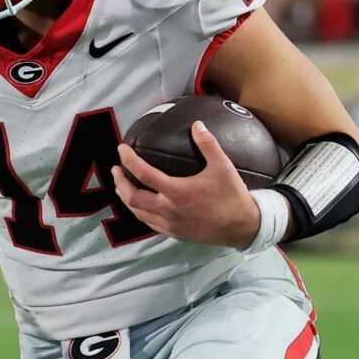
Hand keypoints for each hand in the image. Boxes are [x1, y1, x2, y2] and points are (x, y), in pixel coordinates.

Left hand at [113, 123, 260, 248]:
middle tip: (116, 170)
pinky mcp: (174, 233)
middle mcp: (169, 210)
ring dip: (126, 198)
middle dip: (120, 183)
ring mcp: (170, 224)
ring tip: (122, 186)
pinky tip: (140, 204)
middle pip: (132, 198)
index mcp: (177, 192)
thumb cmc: (232, 196)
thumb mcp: (223, 166)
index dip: (128, 160)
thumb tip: (197, 124)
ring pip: (137, 213)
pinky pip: (149, 223)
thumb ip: (208, 144)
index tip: (121, 150)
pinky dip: (139, 211)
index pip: (144, 174)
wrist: (242, 227)